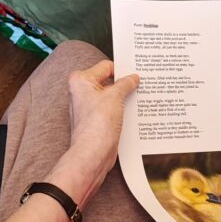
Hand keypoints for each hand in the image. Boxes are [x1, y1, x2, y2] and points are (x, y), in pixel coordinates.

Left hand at [50, 61, 138, 206]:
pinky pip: (111, 108)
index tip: (135, 75)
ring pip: (110, 95)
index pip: (106, 67)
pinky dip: (121, 109)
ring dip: (123, 97)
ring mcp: (88, 107)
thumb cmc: (97, 125)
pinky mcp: (96, 119)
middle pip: (108, 80)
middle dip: (123, 84)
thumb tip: (133, 78)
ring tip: (138, 98)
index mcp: (81, 80)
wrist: (93, 154)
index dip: (122, 71)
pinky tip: (134, 111)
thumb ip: (125, 83)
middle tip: (139, 85)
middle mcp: (81, 92)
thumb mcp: (115, 97)